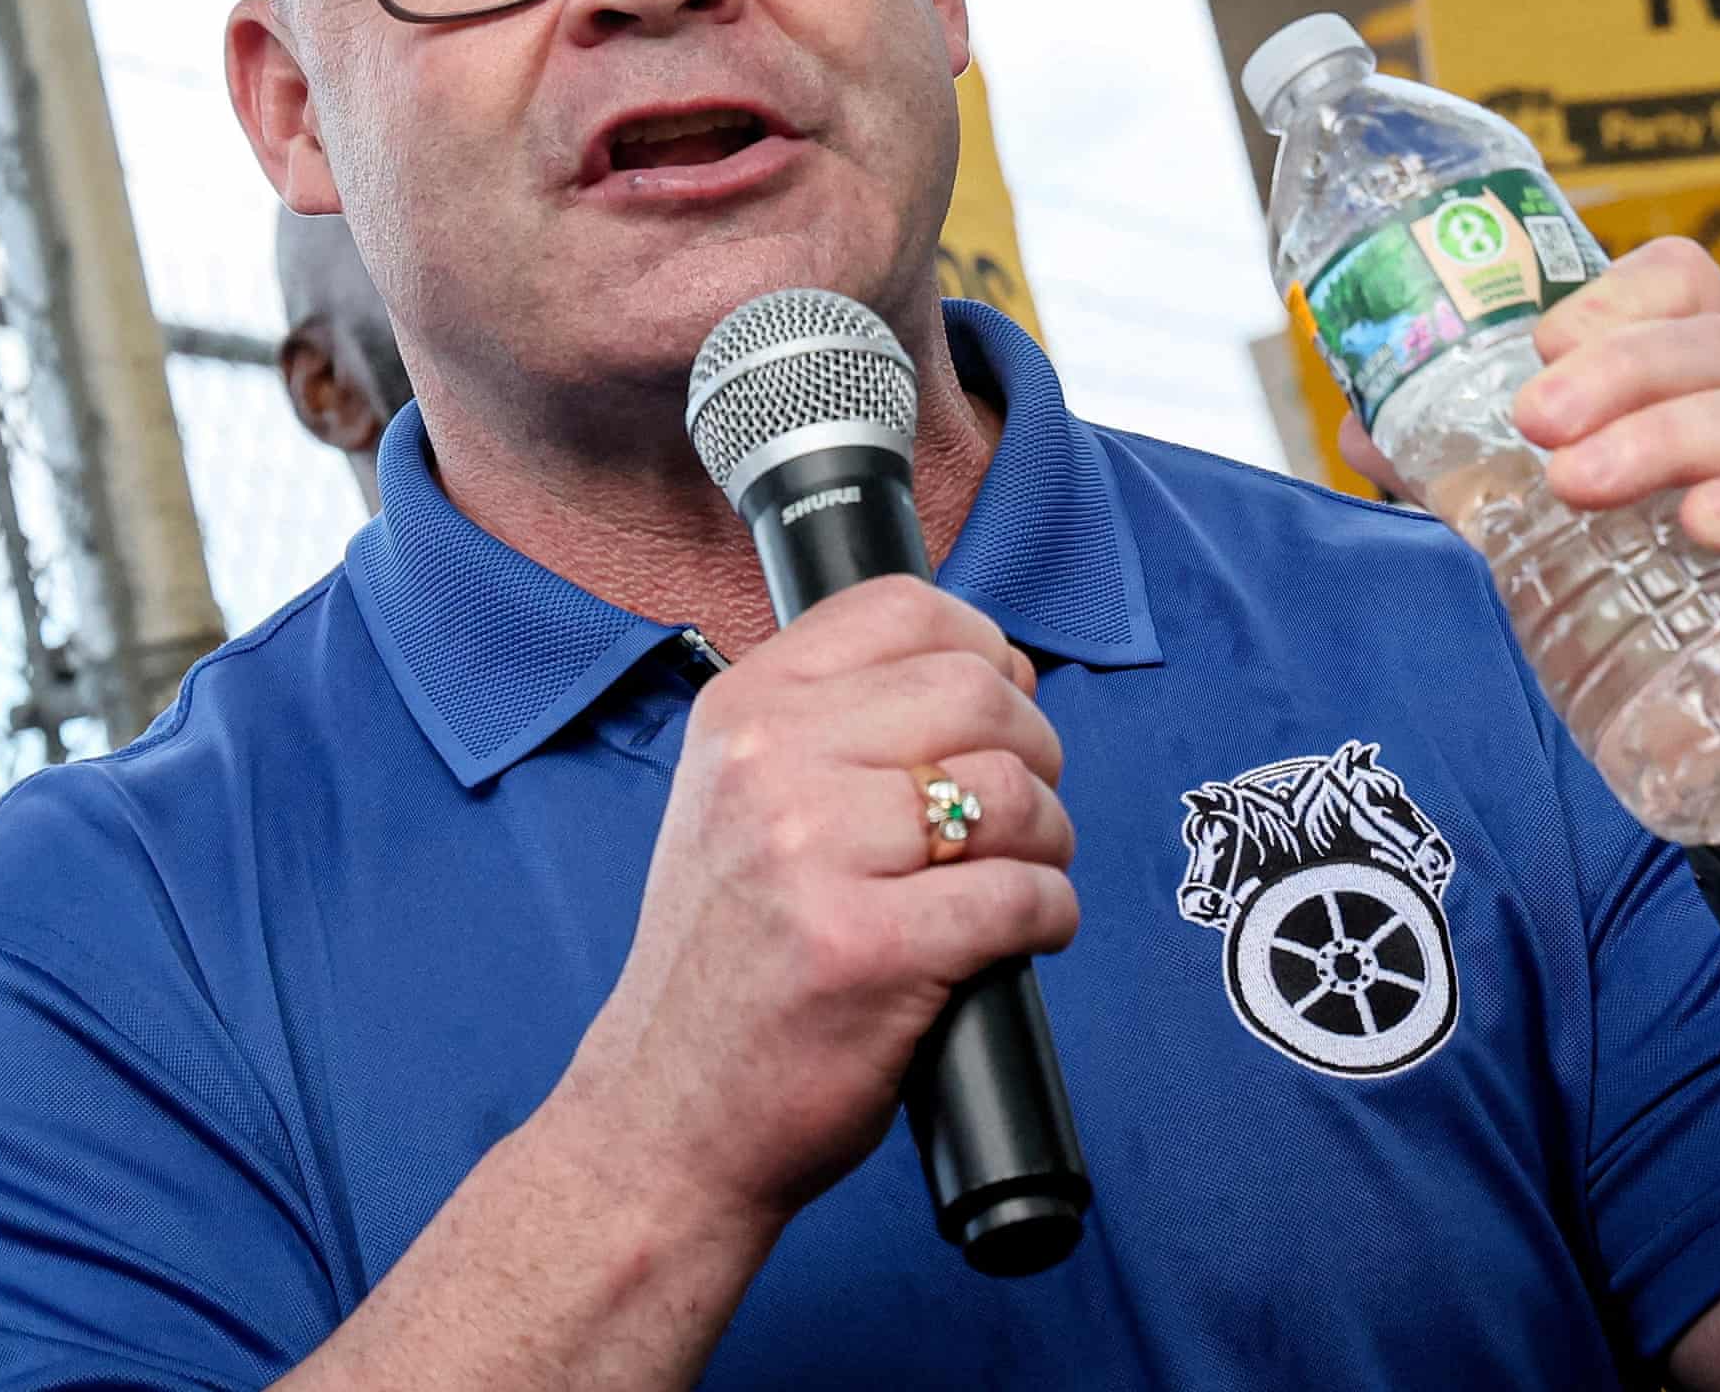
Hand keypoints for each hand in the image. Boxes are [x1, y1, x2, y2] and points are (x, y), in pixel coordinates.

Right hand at [549, 580, 1076, 1228]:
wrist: (670, 1110)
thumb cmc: (727, 961)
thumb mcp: (734, 799)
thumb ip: (833, 724)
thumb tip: (992, 670)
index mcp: (741, 713)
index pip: (902, 609)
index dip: (983, 650)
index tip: (997, 707)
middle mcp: (769, 766)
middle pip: (978, 693)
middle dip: (1034, 753)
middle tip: (1019, 814)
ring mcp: (814, 855)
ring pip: (1013, 793)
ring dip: (1048, 841)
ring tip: (1017, 878)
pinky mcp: (871, 949)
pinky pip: (1023, 896)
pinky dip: (1049, 918)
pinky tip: (1019, 936)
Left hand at [1473, 237, 1719, 869]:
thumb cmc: (1701, 657)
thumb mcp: (1585, 562)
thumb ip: (1484, 497)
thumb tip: (1365, 436)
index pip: (1690, 291)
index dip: (1614, 304)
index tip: (1538, 360)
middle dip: (1620, 380)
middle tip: (1537, 434)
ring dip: (1678, 438)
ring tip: (1587, 484)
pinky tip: (1714, 524)